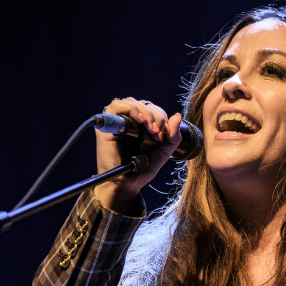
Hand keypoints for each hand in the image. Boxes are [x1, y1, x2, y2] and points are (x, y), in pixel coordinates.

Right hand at [93, 97, 182, 212]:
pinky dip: (131, 109)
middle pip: (144, 104)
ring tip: (151, 130)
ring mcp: (118, 122)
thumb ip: (173, 136)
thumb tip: (177, 115)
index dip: (162, 117)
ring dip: (146, 113)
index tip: (164, 135)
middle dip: (156, 116)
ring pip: (132, 101)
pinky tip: (140, 121)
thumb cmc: (142, 169)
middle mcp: (129, 121)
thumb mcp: (164, 152)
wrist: (127, 183)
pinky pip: (116, 105)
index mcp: (142, 125)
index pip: (153, 108)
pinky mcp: (107, 126)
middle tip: (157, 134)